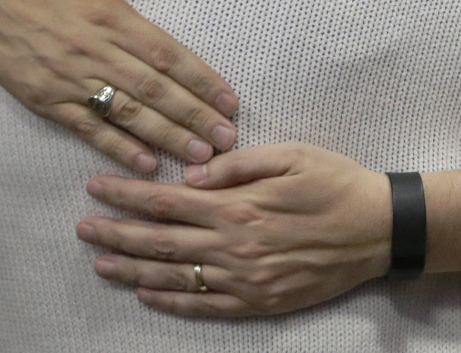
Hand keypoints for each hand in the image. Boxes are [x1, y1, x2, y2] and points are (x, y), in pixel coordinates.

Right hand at [0, 0, 238, 171]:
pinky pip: (88, 129)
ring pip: (126, 115)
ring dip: (166, 137)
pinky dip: (117, 148)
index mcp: (111, 16)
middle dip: (194, 117)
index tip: (231, 101)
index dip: (202, 79)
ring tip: (200, 158)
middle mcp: (95, 52)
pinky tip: (146, 163)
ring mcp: (70, 80)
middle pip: (154, 91)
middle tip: (228, 140)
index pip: (166, 54)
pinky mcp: (47, 100)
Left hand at [77, 142, 391, 315]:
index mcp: (238, 205)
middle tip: (82, 228)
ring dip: (133, 270)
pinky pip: (205, 306)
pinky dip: (171, 302)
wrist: (378, 229)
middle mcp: (234, 246)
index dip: (127, 194)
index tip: (97, 187)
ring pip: (174, 277)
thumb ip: (236, 164)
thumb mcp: (290, 154)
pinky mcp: (260, 302)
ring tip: (99, 262)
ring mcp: (245, 280)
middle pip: (160, 242)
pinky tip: (147, 295)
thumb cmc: (334, 182)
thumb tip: (189, 172)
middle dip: (116, 233)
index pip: (166, 201)